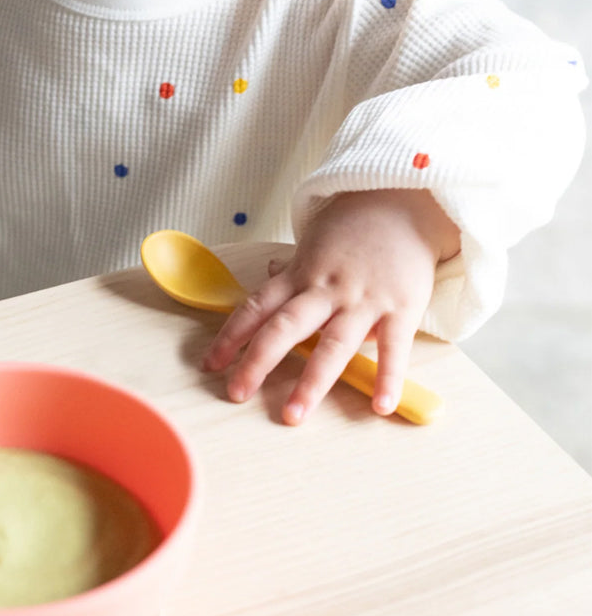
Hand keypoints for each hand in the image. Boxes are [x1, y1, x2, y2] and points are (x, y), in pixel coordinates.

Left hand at [202, 190, 459, 423]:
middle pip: (284, 328)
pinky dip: (388, 377)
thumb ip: (293, 267)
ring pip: (332, 345)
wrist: (405, 201)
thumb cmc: (354, 228)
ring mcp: (362, 299)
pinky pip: (394, 347)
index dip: (230, 335)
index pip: (256, 307)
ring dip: (311, 382)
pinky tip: (380, 406)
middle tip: (236, 393)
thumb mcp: (314, 243)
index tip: (210, 364)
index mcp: (300, 275)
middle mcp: (325, 289)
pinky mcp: (400, 307)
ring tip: (293, 415)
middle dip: (257, 362)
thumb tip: (269, 273)